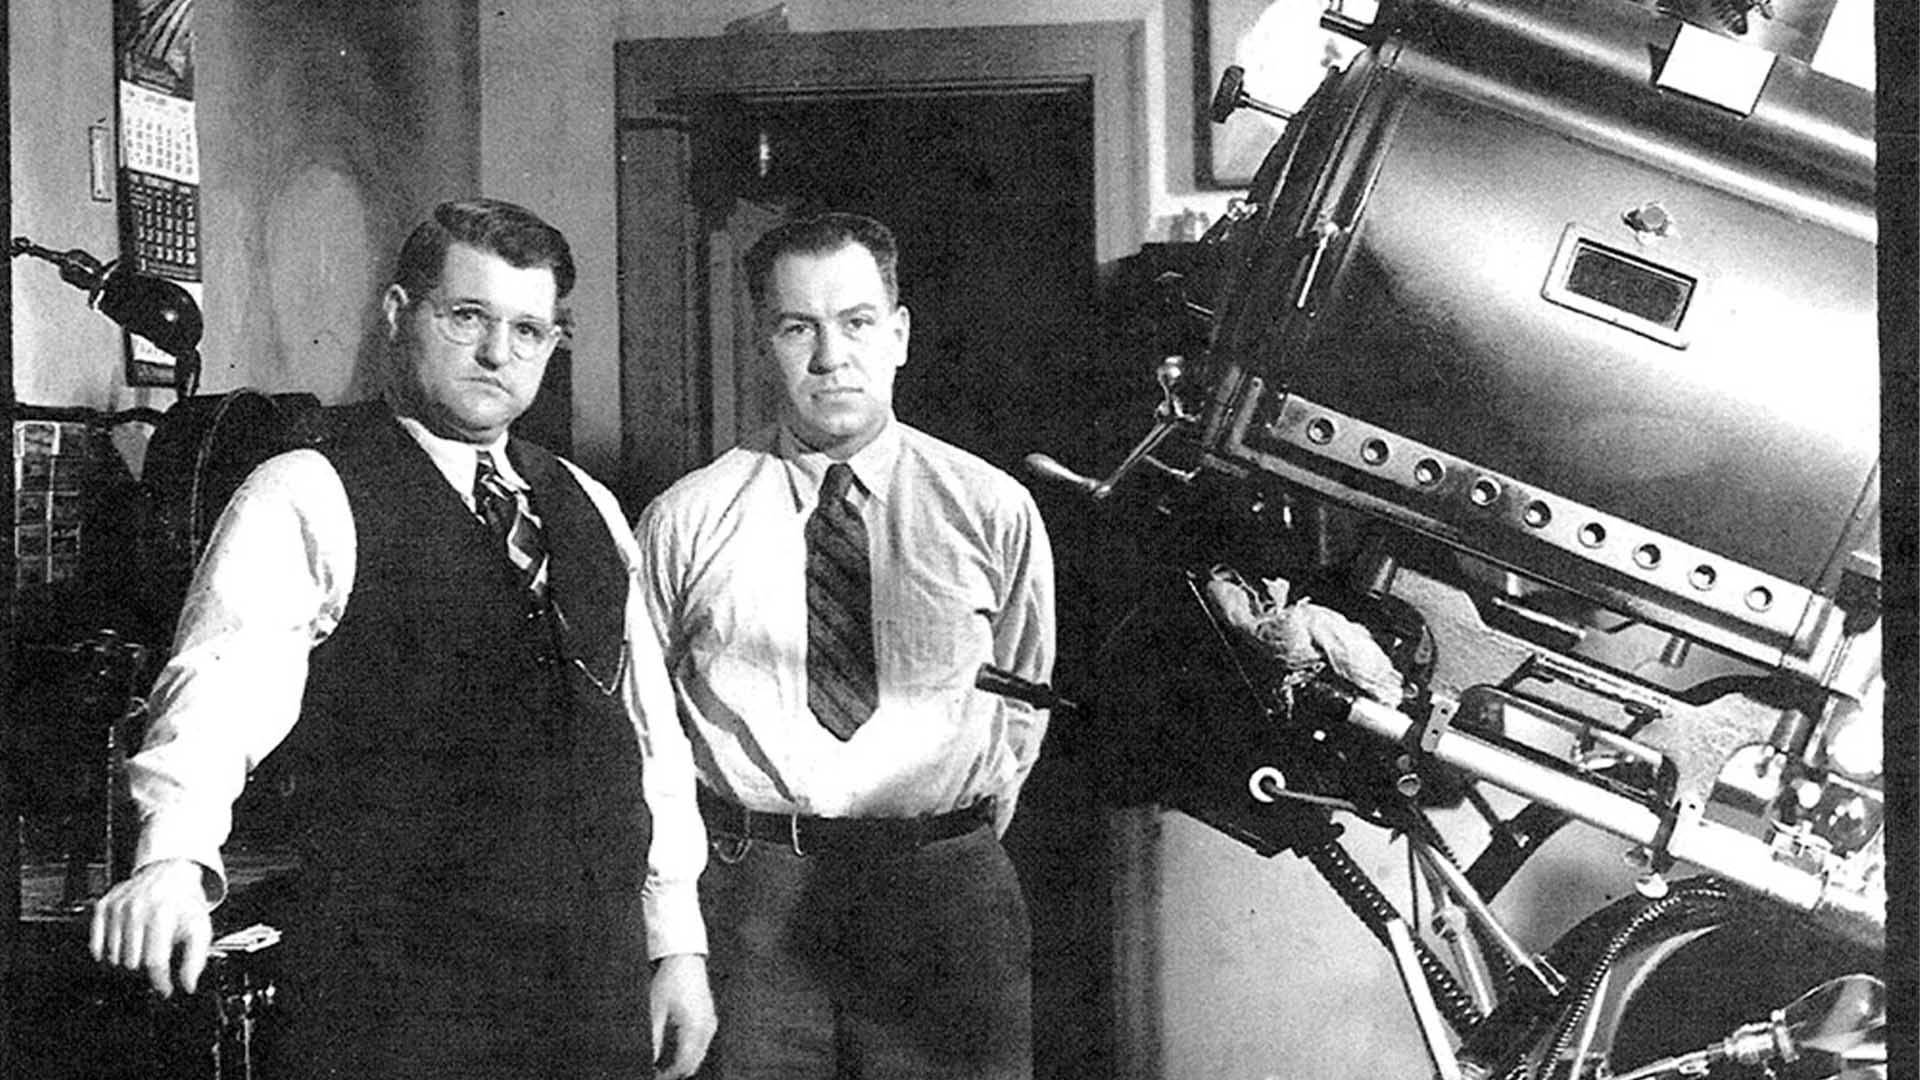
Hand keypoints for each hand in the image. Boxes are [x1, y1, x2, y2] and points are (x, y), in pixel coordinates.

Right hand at [88, 858, 213, 997]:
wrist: (170, 874)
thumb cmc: (184, 904)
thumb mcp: (200, 928)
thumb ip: (196, 959)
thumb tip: (188, 985)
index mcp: (161, 913)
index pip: (154, 961)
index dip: (160, 982)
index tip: (166, 990)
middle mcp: (136, 909)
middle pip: (132, 963)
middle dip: (145, 969)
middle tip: (156, 961)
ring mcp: (116, 907)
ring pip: (113, 958)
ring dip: (128, 962)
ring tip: (143, 950)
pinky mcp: (103, 907)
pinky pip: (96, 946)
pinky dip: (109, 953)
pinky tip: (125, 946)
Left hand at [650, 952, 715, 1078]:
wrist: (684, 959)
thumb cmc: (668, 982)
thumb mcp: (655, 1012)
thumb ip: (654, 1041)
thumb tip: (651, 1062)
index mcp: (693, 1028)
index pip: (683, 1064)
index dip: (667, 1076)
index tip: (654, 1077)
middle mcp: (706, 1028)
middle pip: (693, 1063)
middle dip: (675, 1072)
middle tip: (656, 1072)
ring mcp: (710, 1024)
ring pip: (698, 1055)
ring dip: (682, 1063)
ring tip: (660, 1063)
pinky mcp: (710, 1019)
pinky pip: (702, 1044)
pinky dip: (689, 1052)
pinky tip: (672, 1050)